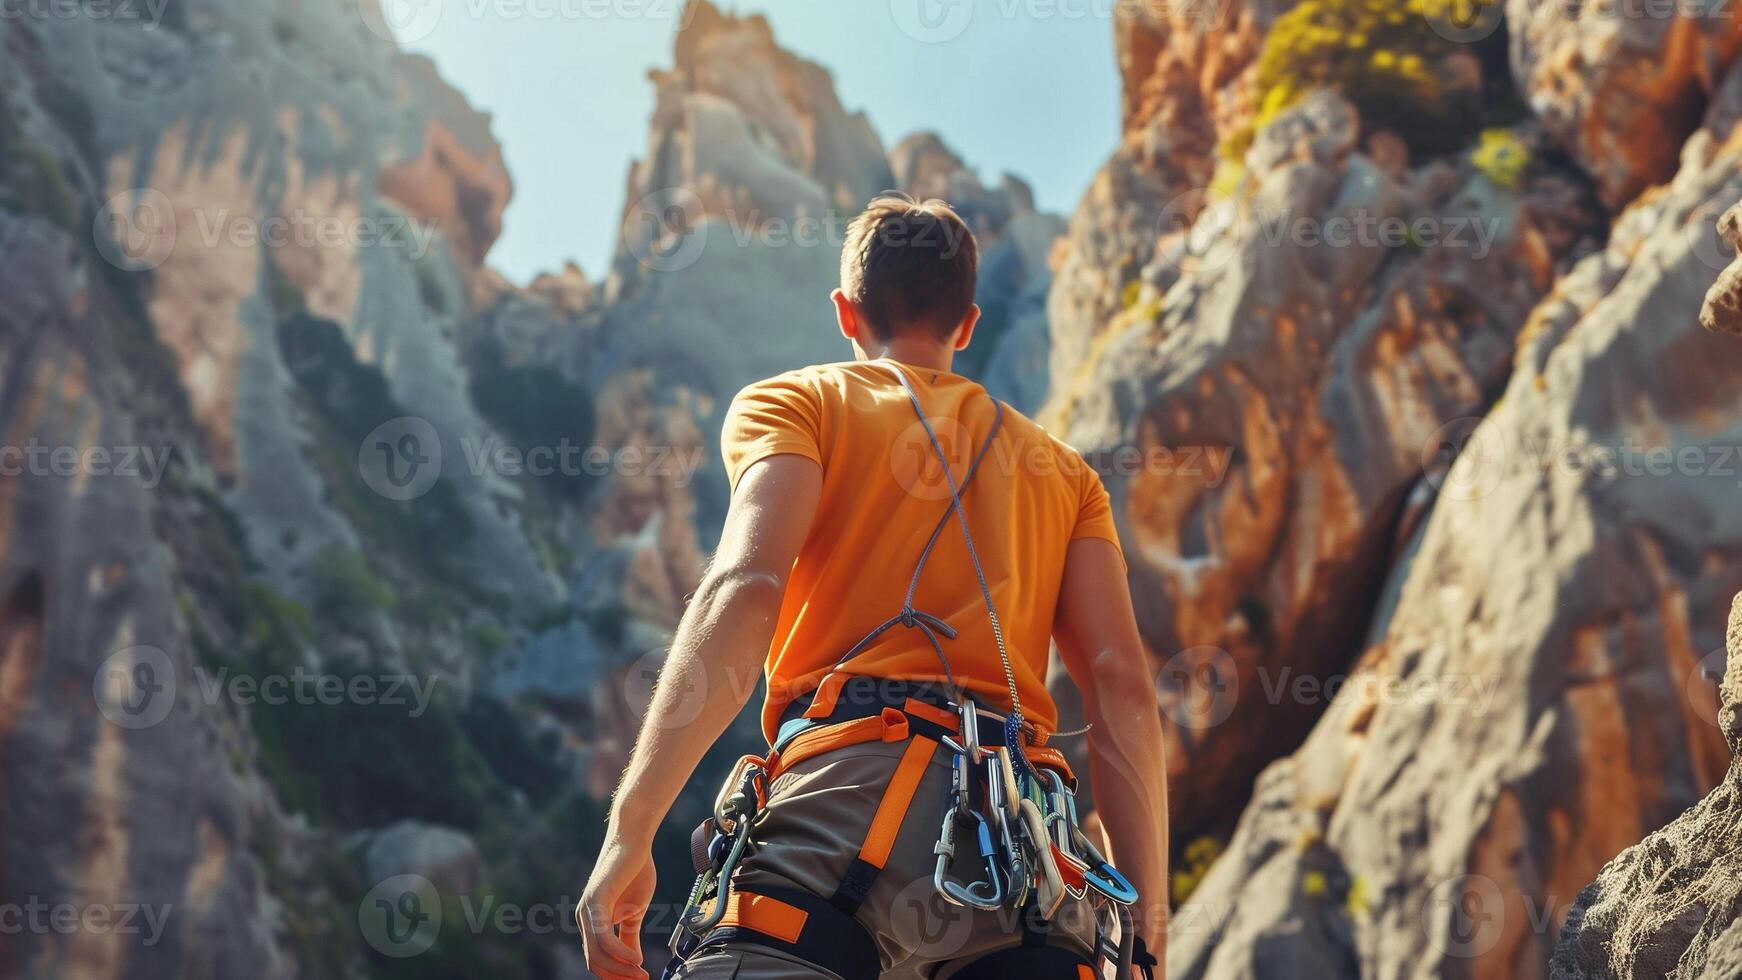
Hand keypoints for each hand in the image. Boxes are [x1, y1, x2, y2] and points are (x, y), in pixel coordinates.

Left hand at [577, 837, 656, 979]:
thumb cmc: (635, 871)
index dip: (617, 975)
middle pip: (595, 962)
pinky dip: (621, 953)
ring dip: (621, 970)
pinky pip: (604, 937)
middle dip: (618, 977)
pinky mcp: (595, 901)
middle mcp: (584, 919)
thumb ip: (630, 936)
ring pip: (598, 954)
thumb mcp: (635, 911)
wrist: (634, 840)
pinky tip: (637, 959)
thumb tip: (634, 962)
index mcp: (592, 922)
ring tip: (641, 974)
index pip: (598, 960)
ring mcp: (587, 910)